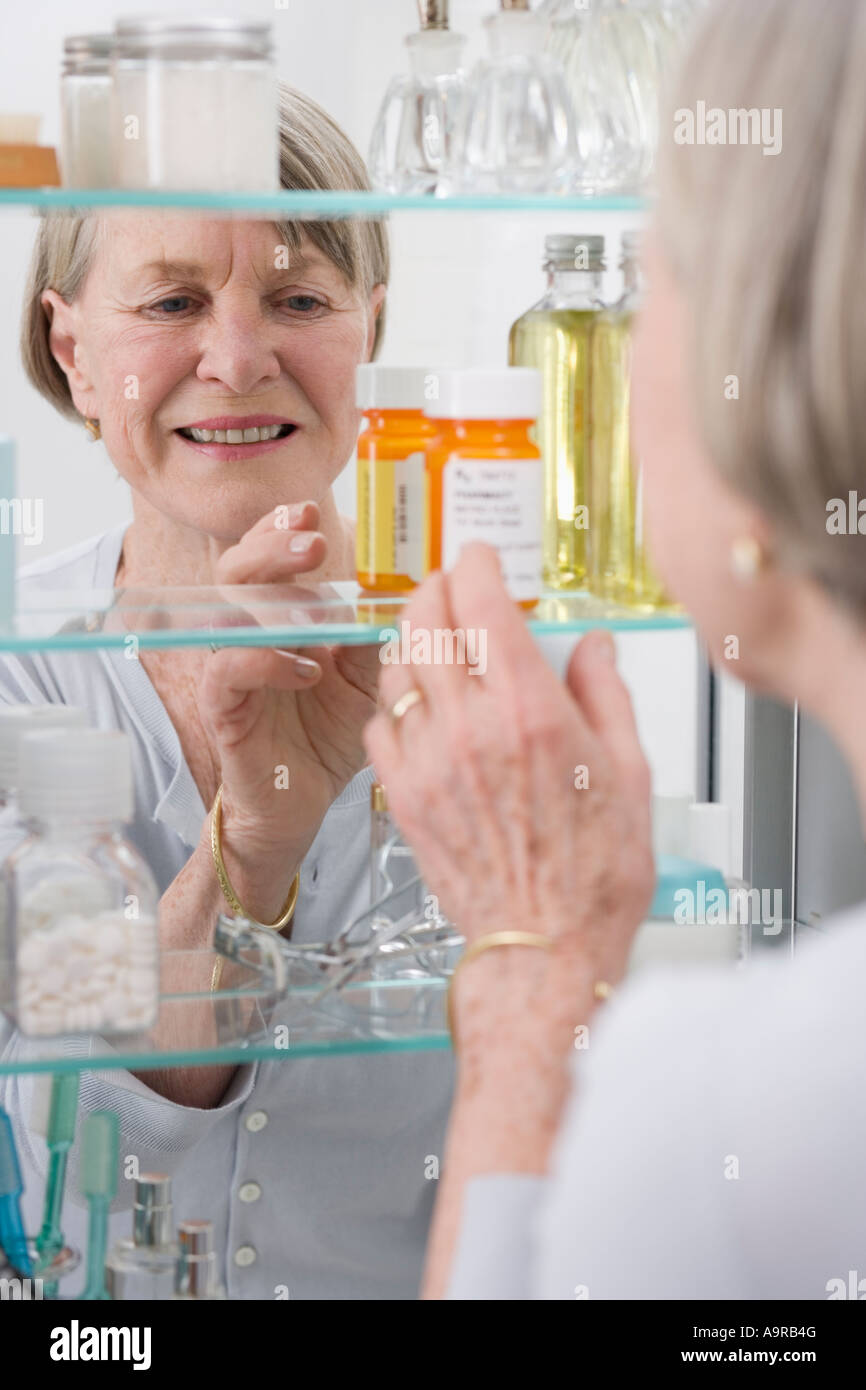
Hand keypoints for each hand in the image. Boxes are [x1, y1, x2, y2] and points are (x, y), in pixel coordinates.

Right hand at [198, 503, 380, 906]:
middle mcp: (251, 634)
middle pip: (238, 570)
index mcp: (283, 616)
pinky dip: (266, 663)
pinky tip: (306, 670)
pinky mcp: (223, 709)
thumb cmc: (330, 737)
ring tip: (315, 603)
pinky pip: (227, 671)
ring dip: (269, 599)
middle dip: (271, 548)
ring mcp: (232, 669)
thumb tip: (420, 588)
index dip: (282, 528)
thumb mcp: (370, 679)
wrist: (299, 804)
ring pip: (226, 613)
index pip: (270, 556)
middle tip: (312, 544)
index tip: (311, 511)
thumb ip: (379, 635)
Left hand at [364, 544, 653, 1001]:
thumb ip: (607, 693)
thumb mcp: (630, 771)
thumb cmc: (593, 874)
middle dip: (435, 588)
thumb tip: (593, 645)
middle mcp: (471, 728)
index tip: (481, 557)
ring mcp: (428, 762)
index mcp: (530, 712)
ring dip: (411, 639)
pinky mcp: (402, 797)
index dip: (476, 565)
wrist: (543, 947)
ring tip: (433, 638)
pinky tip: (418, 706)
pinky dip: (394, 701)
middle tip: (450, 586)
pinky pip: (379, 725)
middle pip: (427, 622)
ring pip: (396, 667)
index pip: (482, 603)